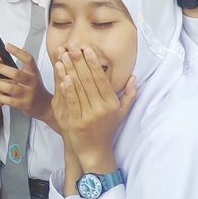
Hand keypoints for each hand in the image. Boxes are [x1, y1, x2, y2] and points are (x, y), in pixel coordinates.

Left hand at [0, 44, 52, 119]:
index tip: (6, 45)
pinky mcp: (23, 104)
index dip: (18, 51)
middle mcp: (31, 82)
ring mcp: (27, 94)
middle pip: (16, 74)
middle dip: (1, 68)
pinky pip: (10, 101)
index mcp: (34, 72)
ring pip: (11, 88)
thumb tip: (14, 48)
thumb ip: (23, 64)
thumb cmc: (35, 86)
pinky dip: (1, 97)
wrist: (44, 105)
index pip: (28, 59)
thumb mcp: (32, 74)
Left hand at [52, 47, 134, 174]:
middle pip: (89, 80)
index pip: (102, 78)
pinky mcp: (77, 121)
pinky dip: (67, 87)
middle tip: (72, 47)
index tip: (87, 49)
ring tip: (63, 56)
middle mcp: (102, 108)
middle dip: (79, 61)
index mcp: (111, 103)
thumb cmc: (107, 129)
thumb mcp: (122, 113)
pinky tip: (63, 75)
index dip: (94, 63)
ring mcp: (89, 115)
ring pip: (78, 87)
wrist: (95, 151)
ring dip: (70, 70)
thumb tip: (134, 77)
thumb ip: (130, 95)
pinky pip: (72, 100)